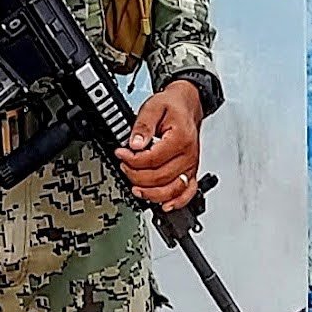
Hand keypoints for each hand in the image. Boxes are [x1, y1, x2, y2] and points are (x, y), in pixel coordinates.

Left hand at [117, 81, 202, 207]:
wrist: (186, 106)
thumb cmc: (171, 107)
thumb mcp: (153, 107)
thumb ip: (143, 126)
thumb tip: (134, 144)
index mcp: (180, 139)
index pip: (152, 159)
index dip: (132, 159)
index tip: (120, 153)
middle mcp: (189, 156)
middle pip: (160, 177)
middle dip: (136, 175)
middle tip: (123, 165)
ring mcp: (191, 166)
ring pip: (171, 190)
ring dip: (151, 192)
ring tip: (134, 187)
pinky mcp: (191, 172)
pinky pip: (188, 192)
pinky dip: (177, 202)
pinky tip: (164, 205)